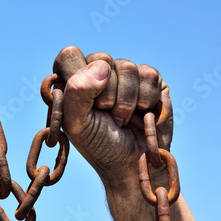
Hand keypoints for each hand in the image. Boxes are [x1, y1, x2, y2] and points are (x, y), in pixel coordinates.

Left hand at [53, 46, 172, 187]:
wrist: (134, 165)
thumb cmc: (99, 145)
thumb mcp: (76, 124)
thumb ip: (77, 92)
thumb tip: (101, 66)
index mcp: (73, 81)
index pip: (69, 55)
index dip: (78, 76)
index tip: (84, 102)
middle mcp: (97, 73)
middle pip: (102, 59)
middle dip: (105, 94)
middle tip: (105, 114)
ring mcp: (125, 75)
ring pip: (128, 67)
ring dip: (127, 101)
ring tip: (123, 118)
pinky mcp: (150, 80)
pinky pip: (150, 75)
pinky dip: (146, 100)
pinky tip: (141, 113)